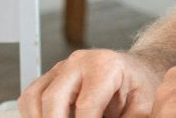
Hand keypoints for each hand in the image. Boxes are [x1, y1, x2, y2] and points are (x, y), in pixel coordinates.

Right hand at [18, 48, 162, 117]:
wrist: (137, 69)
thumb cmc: (141, 86)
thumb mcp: (144, 107)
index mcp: (104, 67)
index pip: (85, 106)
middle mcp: (78, 63)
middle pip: (52, 99)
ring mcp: (61, 68)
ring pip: (34, 98)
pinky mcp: (51, 76)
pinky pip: (30, 97)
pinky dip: (34, 116)